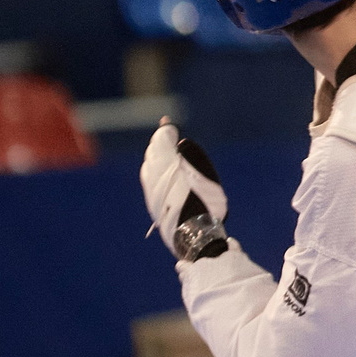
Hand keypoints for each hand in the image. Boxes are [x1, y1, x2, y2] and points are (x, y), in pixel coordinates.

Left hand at [141, 119, 229, 261]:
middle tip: (169, 137)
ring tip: (168, 156)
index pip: (161, 140)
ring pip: (149, 166)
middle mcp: (154, 175)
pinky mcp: (151, 202)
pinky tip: (165, 176)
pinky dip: (155, 172)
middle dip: (160, 143)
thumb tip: (180, 143)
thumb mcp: (206, 175)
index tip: (168, 123)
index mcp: (167, 163)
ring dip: (156, 158)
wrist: (193, 233)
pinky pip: (149, 180)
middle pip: (153, 152)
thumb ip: (192, 155)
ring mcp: (150, 190)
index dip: (166, 130)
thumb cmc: (204, 202)